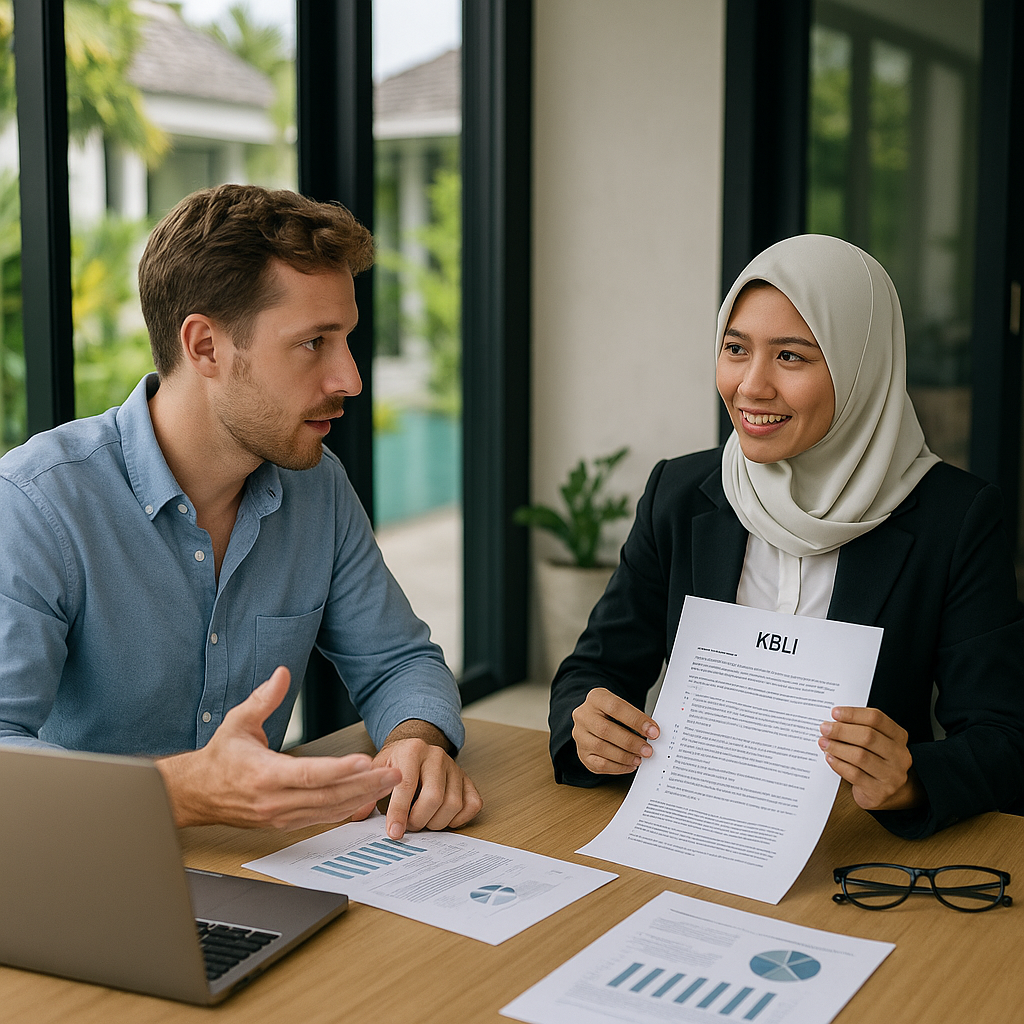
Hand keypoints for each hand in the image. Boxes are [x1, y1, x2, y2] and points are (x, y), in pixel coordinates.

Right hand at [156, 667, 401, 829]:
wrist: (196, 794)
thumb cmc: (220, 757)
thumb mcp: (238, 722)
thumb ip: (263, 698)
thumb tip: (282, 673)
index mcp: (264, 774)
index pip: (309, 774)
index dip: (340, 769)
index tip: (366, 759)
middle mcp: (274, 800)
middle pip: (328, 795)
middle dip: (365, 785)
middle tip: (395, 773)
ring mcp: (280, 816)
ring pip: (329, 810)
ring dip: (362, 798)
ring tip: (389, 784)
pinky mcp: (284, 823)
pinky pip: (321, 818)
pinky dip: (346, 810)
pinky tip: (366, 799)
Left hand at [349, 721, 482, 838]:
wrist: (415, 746)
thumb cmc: (395, 762)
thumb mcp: (377, 769)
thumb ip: (367, 791)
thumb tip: (358, 815)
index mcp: (412, 751)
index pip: (406, 786)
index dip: (399, 813)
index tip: (393, 833)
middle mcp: (436, 756)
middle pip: (434, 797)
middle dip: (419, 820)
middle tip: (409, 826)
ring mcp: (455, 767)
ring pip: (453, 804)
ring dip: (436, 822)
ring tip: (423, 821)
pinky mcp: (467, 779)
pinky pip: (472, 804)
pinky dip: (459, 819)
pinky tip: (442, 818)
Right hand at [571, 687, 659, 774]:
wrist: (596, 719)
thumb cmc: (613, 714)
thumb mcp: (622, 706)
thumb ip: (634, 718)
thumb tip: (652, 734)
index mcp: (596, 698)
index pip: (615, 707)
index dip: (636, 720)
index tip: (653, 731)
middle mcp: (583, 716)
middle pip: (605, 730)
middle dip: (630, 742)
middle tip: (647, 750)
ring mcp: (580, 735)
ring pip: (600, 748)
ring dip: (624, 756)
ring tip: (639, 758)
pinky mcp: (582, 753)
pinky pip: (599, 764)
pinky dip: (617, 767)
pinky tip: (630, 765)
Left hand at [819, 706, 923, 811]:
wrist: (887, 791)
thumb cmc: (876, 760)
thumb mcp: (875, 742)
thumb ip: (859, 729)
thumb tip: (833, 721)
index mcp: (898, 737)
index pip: (876, 719)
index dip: (853, 714)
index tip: (834, 712)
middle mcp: (899, 755)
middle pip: (868, 737)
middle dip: (842, 731)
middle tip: (824, 728)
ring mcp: (891, 775)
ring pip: (860, 756)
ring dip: (837, 747)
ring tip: (823, 743)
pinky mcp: (879, 791)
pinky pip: (854, 774)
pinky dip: (838, 764)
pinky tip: (829, 758)